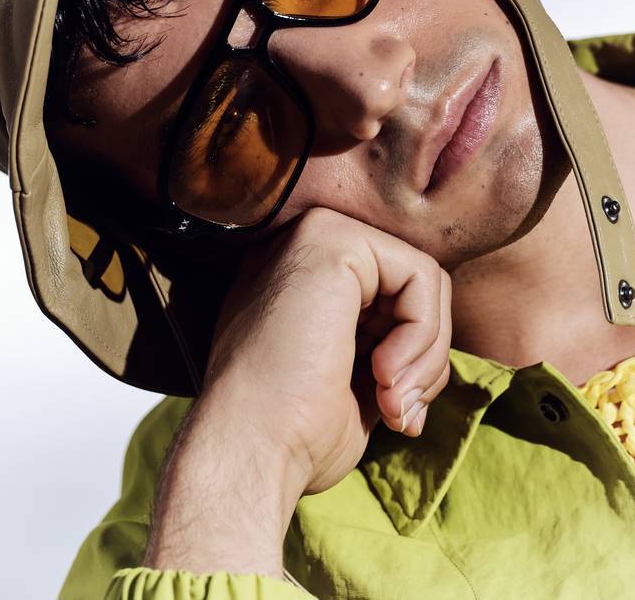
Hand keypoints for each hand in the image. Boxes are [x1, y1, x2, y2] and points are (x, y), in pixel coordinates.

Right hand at [203, 207, 451, 495]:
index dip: (411, 357)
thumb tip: (436, 353)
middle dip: (426, 358)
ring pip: (424, 280)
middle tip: (398, 413)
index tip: (392, 412)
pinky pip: (421, 276)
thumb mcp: (354, 380)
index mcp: (304, 279)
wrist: (250, 449)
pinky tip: (382, 374)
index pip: (393, 295)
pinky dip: (422, 335)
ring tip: (391, 402)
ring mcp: (316, 235)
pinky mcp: (334, 240)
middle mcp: (305, 247)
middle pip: (414, 285)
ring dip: (427, 355)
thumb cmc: (294, 432)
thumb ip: (388, 347)